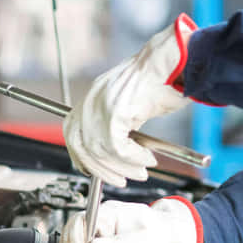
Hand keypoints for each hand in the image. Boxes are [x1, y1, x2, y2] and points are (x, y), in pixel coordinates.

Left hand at [63, 14, 197, 186]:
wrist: (170, 62)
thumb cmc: (160, 80)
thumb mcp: (131, 106)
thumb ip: (119, 125)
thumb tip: (118, 152)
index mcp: (91, 97)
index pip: (72, 134)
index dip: (82, 157)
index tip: (95, 170)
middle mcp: (90, 101)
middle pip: (81, 146)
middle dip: (101, 170)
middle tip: (121, 180)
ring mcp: (100, 106)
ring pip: (100, 151)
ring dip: (123, 167)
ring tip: (141, 170)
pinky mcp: (114, 113)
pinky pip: (118, 148)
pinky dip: (133, 158)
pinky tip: (147, 159)